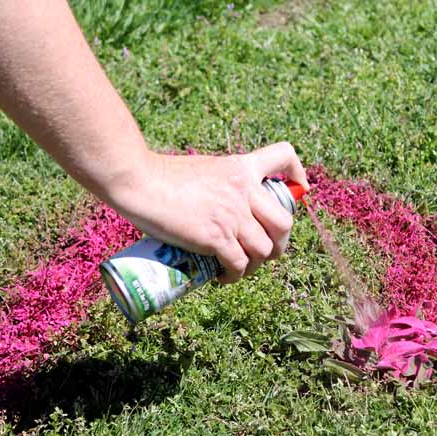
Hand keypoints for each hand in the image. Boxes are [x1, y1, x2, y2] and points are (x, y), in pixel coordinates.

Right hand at [108, 142, 308, 283]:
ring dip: (256, 265)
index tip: (298, 189)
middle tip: (264, 251)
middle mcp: (244, 190)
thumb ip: (221, 183)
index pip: (284, 157)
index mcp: (241, 167)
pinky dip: (235, 276)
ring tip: (239, 267)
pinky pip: (241, 265)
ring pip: (265, 250)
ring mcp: (232, 215)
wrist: (138, 182)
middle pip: (284, 222)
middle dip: (279, 243)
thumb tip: (222, 207)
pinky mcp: (217, 237)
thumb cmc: (160, 175)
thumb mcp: (204, 169)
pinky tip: (223, 277)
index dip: (298, 176)